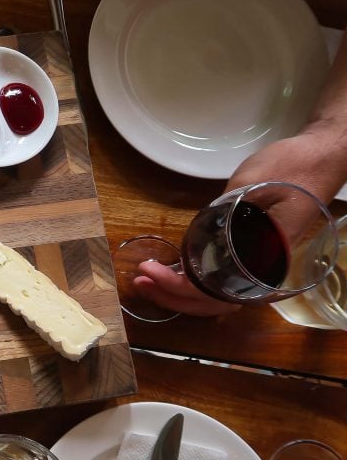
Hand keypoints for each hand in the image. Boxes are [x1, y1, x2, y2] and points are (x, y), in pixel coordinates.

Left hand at [133, 132, 345, 316]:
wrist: (321, 156)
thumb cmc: (291, 168)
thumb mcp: (249, 187)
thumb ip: (221, 218)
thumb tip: (192, 247)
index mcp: (267, 261)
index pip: (216, 293)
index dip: (179, 289)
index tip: (152, 272)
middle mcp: (264, 271)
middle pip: (212, 303)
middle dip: (171, 296)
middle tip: (139, 279)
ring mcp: (258, 264)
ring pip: (216, 296)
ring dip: (179, 292)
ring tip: (146, 278)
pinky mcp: (253, 254)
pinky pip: (222, 279)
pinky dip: (193, 281)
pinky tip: (170, 271)